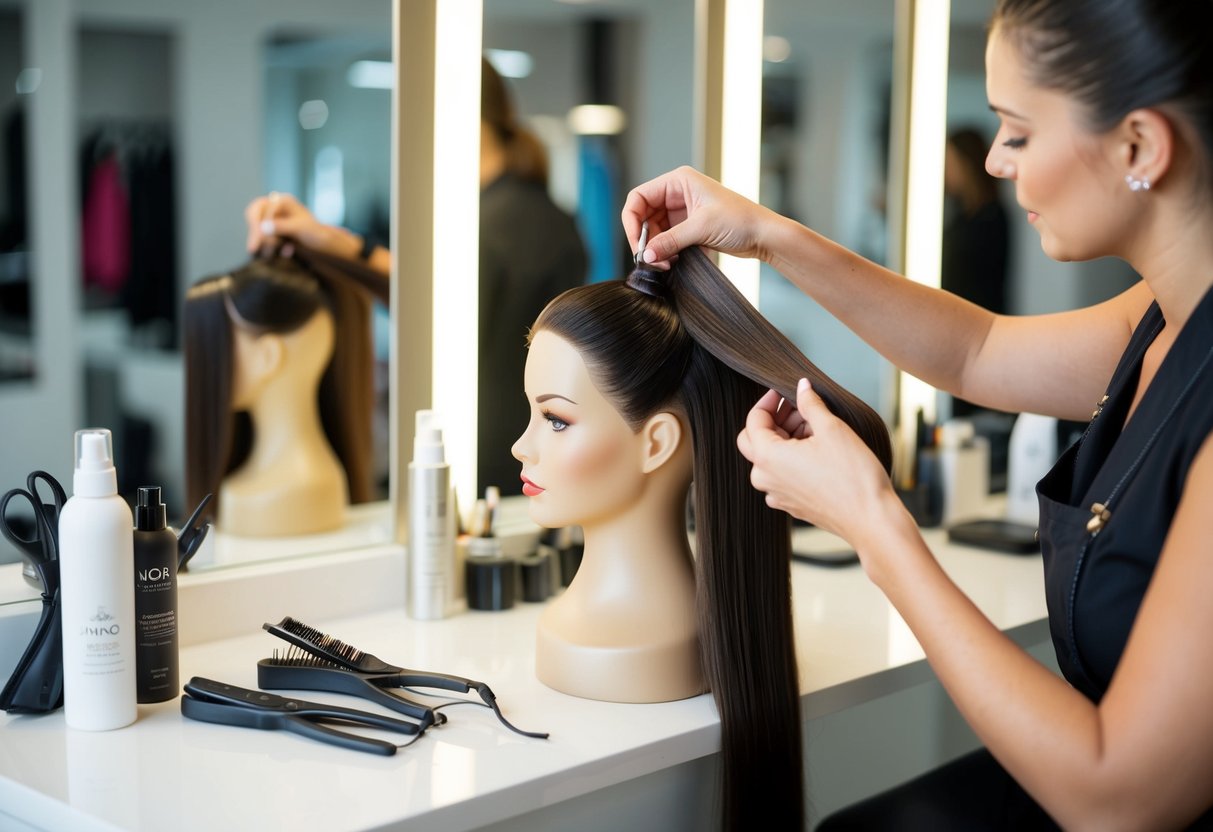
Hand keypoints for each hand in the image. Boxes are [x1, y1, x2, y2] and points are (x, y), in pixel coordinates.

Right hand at [244, 192, 351, 257]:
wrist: (325, 246)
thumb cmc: (316, 234)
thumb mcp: (300, 229)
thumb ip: (281, 227)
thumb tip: (262, 227)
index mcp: (283, 201)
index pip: (260, 208)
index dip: (257, 223)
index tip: (259, 238)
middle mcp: (276, 207)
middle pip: (255, 216)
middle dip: (256, 233)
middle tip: (254, 250)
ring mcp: (274, 219)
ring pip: (258, 229)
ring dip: (264, 243)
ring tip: (272, 255)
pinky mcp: (274, 232)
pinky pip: (265, 238)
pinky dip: (272, 247)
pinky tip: (287, 253)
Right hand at [621, 166, 778, 268]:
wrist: (764, 235)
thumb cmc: (740, 220)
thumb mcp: (701, 229)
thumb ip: (670, 241)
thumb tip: (646, 255)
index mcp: (679, 181)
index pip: (639, 197)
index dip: (631, 221)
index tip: (636, 245)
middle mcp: (677, 194)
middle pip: (644, 217)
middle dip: (646, 240)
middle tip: (652, 261)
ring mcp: (682, 211)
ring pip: (654, 231)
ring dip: (656, 249)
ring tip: (667, 264)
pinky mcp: (688, 228)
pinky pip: (667, 240)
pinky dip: (666, 252)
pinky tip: (675, 262)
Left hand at [737, 379, 902, 550]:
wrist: (871, 519)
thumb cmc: (853, 475)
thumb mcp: (832, 429)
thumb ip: (810, 404)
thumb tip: (801, 386)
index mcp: (767, 458)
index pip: (753, 420)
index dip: (769, 401)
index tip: (784, 391)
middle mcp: (765, 479)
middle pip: (755, 440)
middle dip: (775, 420)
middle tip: (800, 409)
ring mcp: (777, 495)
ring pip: (770, 458)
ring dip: (787, 439)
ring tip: (816, 429)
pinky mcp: (791, 505)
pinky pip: (782, 476)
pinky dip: (793, 459)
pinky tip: (819, 452)